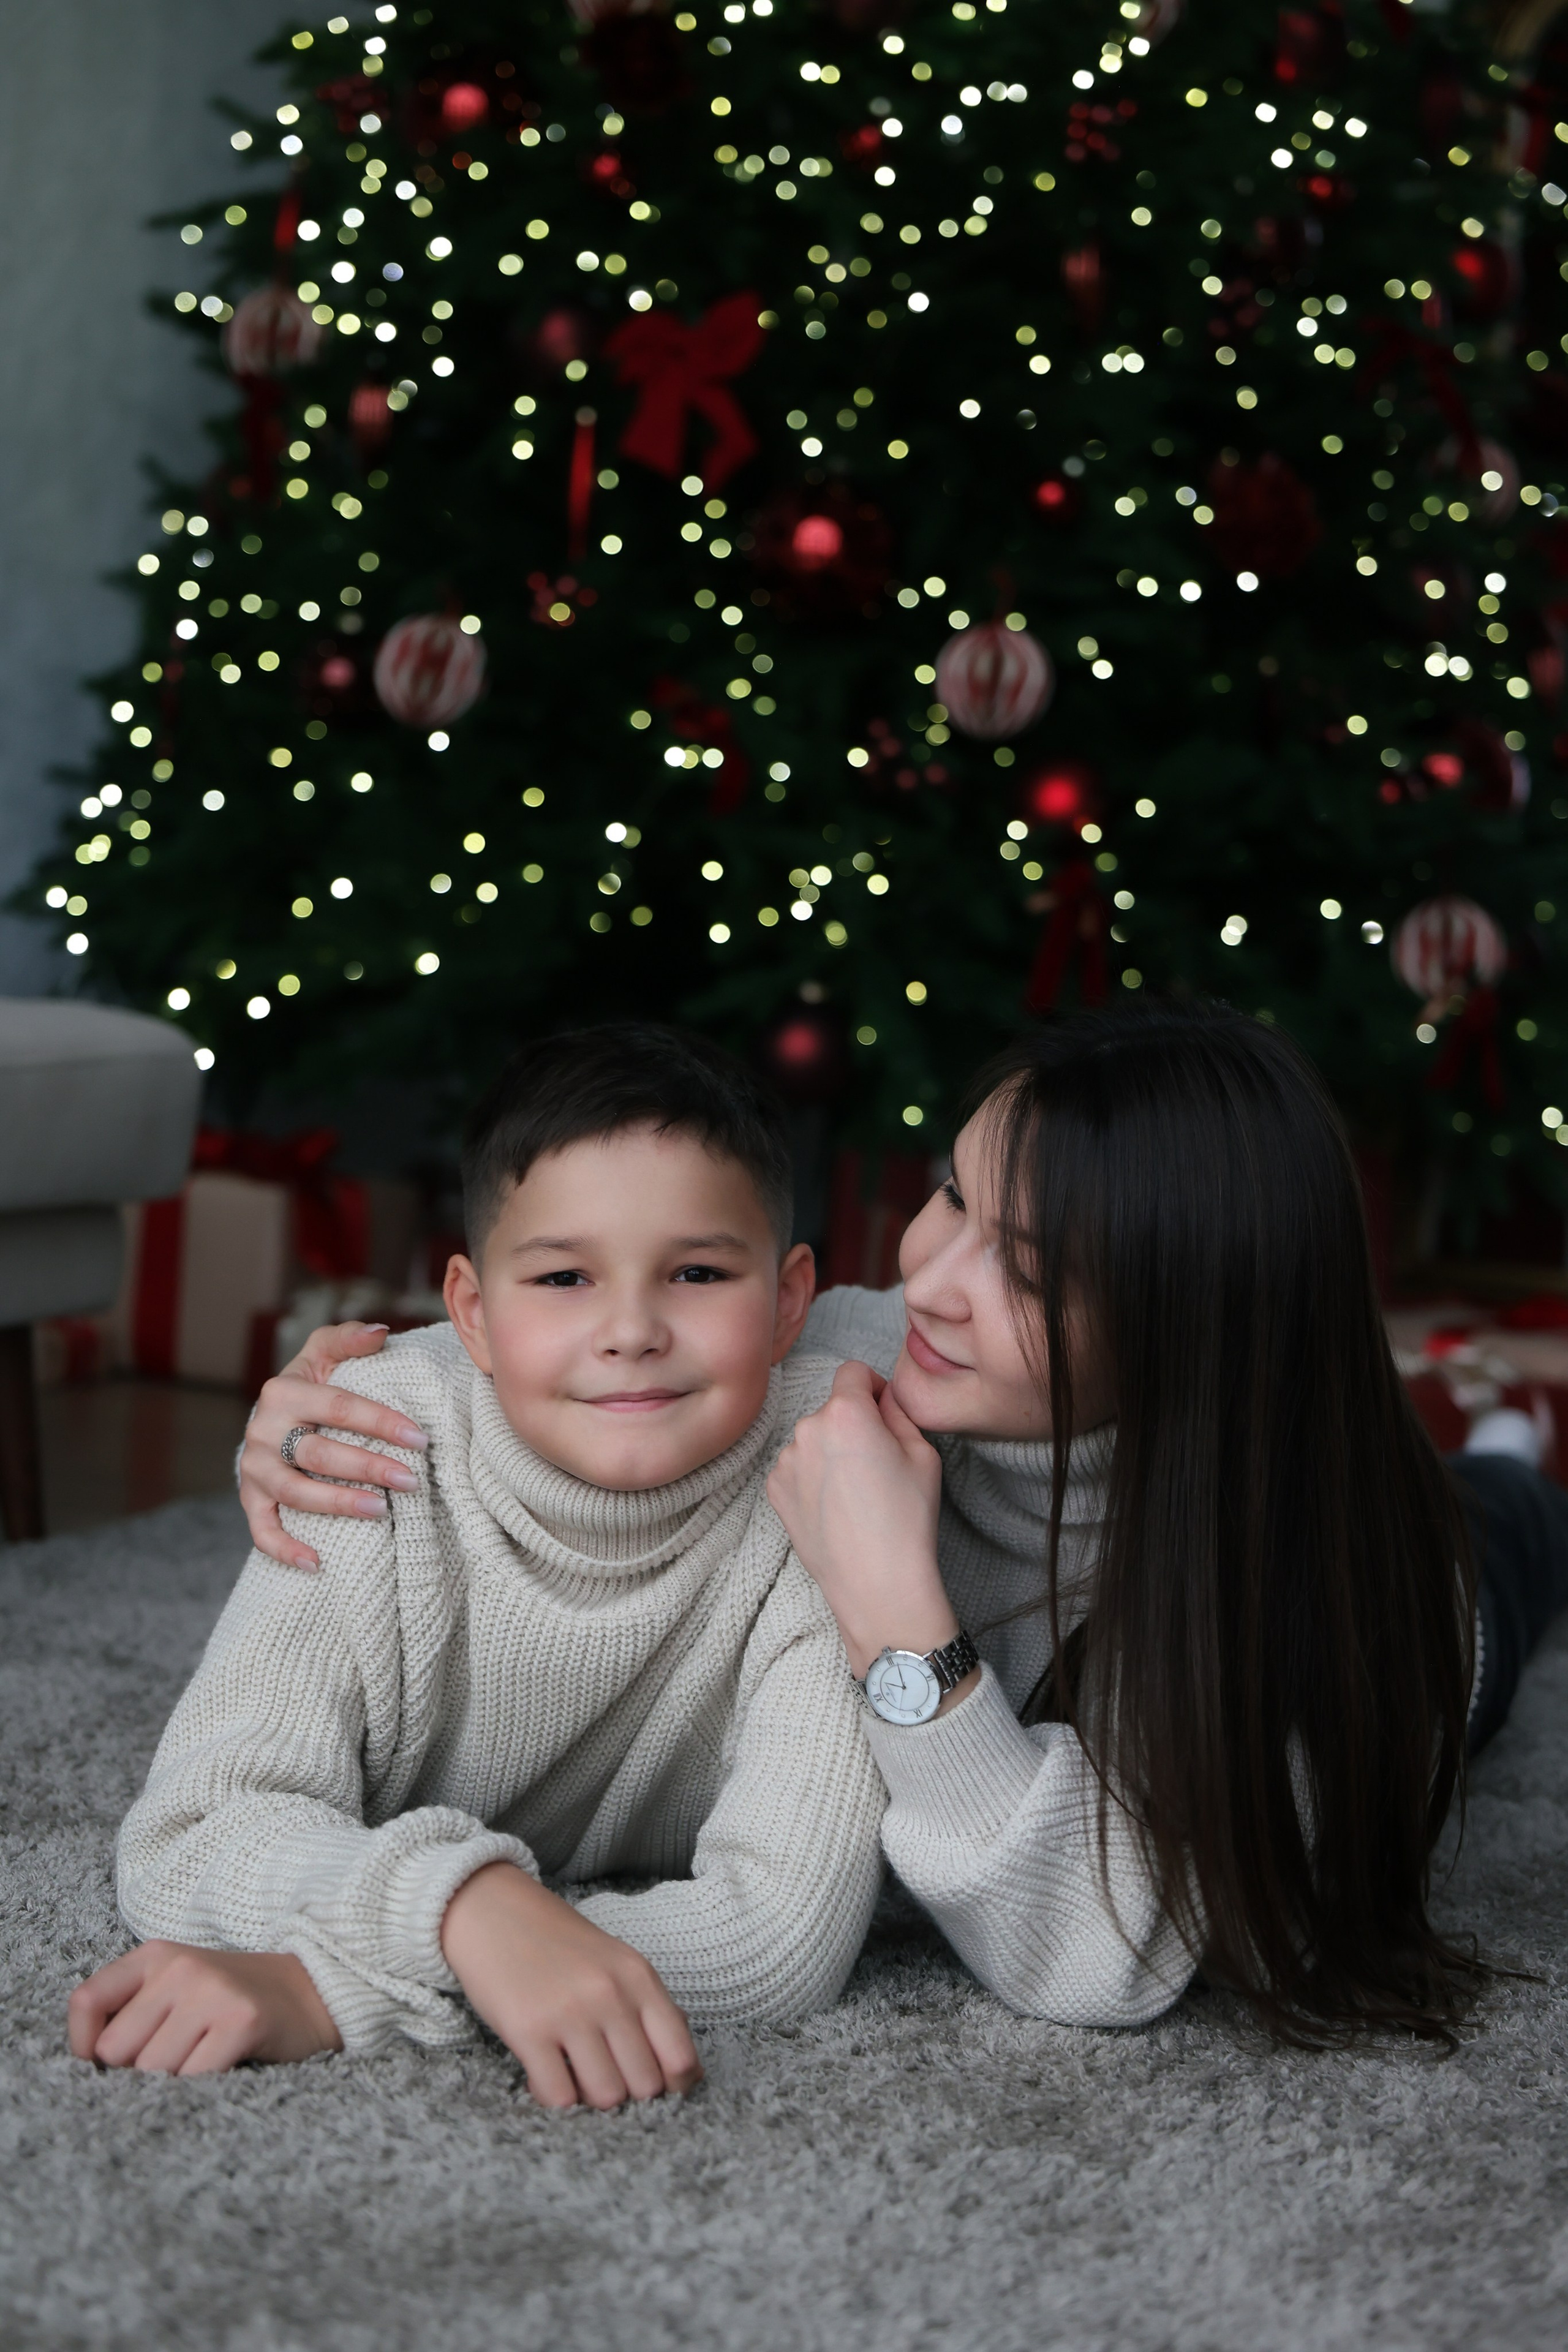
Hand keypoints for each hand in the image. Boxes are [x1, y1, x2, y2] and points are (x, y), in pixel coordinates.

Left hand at [67, 1942, 341, 2075]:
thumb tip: (89, 2065)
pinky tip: (222, 2067)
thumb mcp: (174, 1990)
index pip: (85, 2003)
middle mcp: (179, 1968)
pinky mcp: (241, 2020)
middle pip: (115, 2050)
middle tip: (173, 2060)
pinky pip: (192, 2079)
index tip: (109, 2065)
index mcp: (154, 1956)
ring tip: (201, 2061)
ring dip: (173, 2082)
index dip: (83, 2048)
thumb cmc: (229, 2002)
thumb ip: (129, 2014)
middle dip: (136, 2071)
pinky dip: (202, 2088)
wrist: (310, 1993)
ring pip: (152, 2071)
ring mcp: (212, 1991)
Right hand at [240, 1321, 429, 1571]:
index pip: (340, 1406)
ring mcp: (254, 1467)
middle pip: (320, 1452)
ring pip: (295, 1491)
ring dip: (337, 1504)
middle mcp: (263, 1429)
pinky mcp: (250, 1498)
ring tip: (381, 1510)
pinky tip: (317, 1563)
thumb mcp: (325, 1353)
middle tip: (411, 1479)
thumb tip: (380, 1333)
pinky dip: (284, 1548)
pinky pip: (261, 1530)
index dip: (381, 1422)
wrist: (274, 1418)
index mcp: (284, 1391)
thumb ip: (349, 1339)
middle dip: (368, 1466)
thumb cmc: (313, 1384)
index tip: (420, 1438)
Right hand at [440, 1863, 701, 2110]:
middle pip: (645, 2086)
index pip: (681, 2057)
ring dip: (591, 2098)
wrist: (495, 1911)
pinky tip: (546, 2074)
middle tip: (605, 2076)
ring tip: (575, 2075)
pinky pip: (559, 2096)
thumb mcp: (618, 1964)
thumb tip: (688, 2071)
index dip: (674, 2087)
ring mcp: (569, 2012)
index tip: (656, 2088)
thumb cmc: (560, 1946)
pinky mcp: (528, 2030)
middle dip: (628, 2093)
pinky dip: (555, 2097)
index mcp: (639, 1978)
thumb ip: (652, 2011)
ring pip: (606, 2097)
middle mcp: (610, 1995)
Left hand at [767, 1359, 957, 1679]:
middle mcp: (806, 1429)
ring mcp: (785, 1461)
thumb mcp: (923, 1454)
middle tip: (877, 1464)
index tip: (884, 1414)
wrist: (876, 1583)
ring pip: (813, 1440)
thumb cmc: (906, 1519)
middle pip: (832, 1409)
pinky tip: (835, 1508)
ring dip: (830, 1452)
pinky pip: (797, 1468)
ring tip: (855, 1493)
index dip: (874, 1387)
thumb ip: (899, 1413)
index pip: (853, 1371)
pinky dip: (813, 1478)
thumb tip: (884, 1398)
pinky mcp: (774, 1491)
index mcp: (845, 1413)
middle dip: (853, 1425)